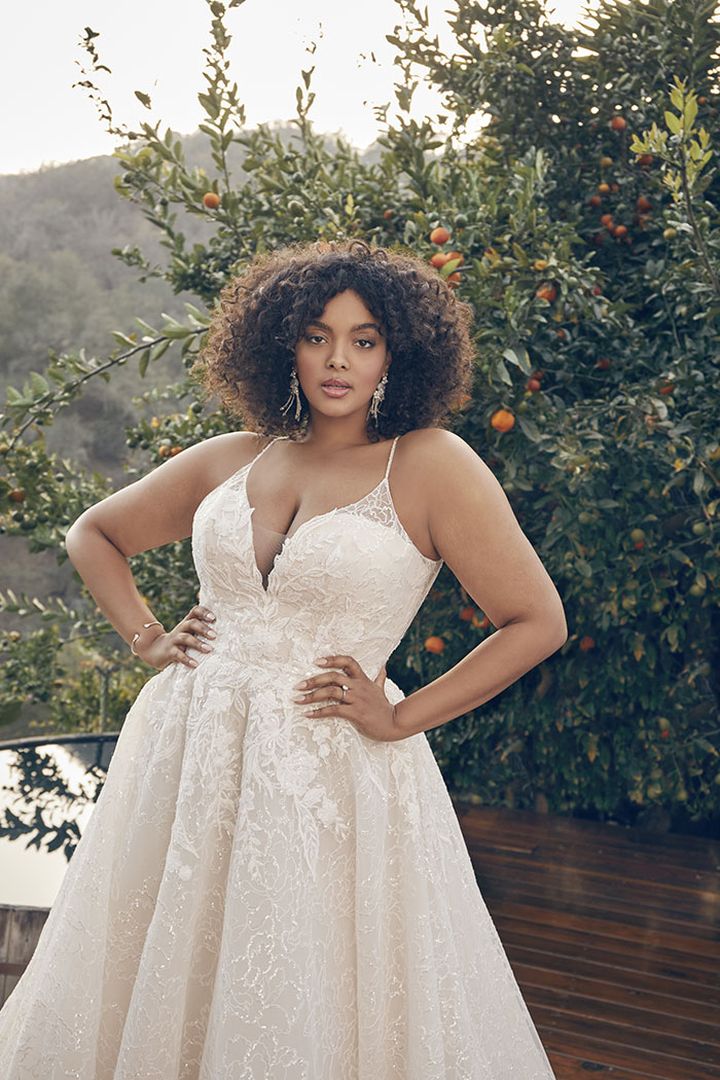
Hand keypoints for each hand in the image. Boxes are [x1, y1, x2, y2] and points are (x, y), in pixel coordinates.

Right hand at [137, 604, 216, 670]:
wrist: (154, 650)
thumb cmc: (179, 642)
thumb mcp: (189, 634)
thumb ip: (201, 633)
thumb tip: (227, 637)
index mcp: (187, 623)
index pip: (195, 611)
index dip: (204, 612)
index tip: (214, 618)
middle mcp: (181, 629)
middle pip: (191, 623)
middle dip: (203, 628)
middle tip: (215, 636)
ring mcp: (174, 640)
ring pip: (185, 638)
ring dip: (198, 643)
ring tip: (209, 650)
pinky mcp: (169, 652)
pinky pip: (178, 654)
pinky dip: (187, 659)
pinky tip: (195, 664)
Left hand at [292, 654, 407, 742]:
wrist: (394, 724)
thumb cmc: (384, 707)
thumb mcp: (380, 689)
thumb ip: (379, 678)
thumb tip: (383, 666)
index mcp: (362, 679)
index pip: (348, 662)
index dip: (332, 659)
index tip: (317, 661)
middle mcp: (358, 687)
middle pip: (334, 676)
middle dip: (313, 680)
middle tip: (297, 685)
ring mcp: (357, 700)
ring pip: (331, 692)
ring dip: (311, 696)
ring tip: (297, 699)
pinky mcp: (355, 714)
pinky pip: (334, 710)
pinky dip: (319, 712)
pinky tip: (308, 714)